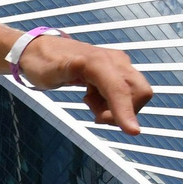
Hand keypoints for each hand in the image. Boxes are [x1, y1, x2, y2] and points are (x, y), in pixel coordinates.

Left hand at [19, 35, 149, 133]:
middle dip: (123, 112)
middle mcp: (115, 61)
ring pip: (136, 96)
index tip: (133, 132)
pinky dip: (112, 105)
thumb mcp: (48, 70)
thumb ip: (65, 68)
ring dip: (115, 109)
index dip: (126, 111)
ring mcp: (119, 65)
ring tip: (89, 100)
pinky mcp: (118, 72)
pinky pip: (128, 95)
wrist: (42, 51)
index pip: (119, 89)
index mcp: (98, 62)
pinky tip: (93, 97)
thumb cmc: (43, 64)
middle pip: (140, 93)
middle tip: (95, 115)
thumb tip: (80, 62)